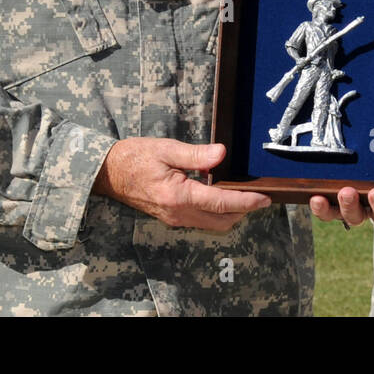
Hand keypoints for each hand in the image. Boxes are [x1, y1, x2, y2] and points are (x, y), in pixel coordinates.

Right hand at [93, 137, 270, 230]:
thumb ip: (195, 154)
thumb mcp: (166, 149)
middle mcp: (179, 213)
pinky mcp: (172, 218)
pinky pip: (201, 221)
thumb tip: (221, 154)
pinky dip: (216, 213)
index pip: (221, 203)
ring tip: (243, 194)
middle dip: (243, 211)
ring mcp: (175, 219)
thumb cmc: (135, 157)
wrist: (108, 173)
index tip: (265, 198)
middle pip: (222, 221)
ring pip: (212, 224)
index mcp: (179, 196)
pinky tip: (220, 195)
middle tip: (258, 195)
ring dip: (231, 214)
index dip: (246, 201)